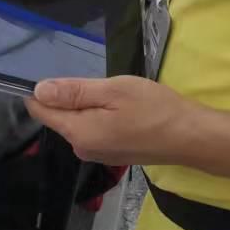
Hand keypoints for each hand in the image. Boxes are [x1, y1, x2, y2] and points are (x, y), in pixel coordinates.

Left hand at [26, 76, 205, 165]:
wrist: (191, 137)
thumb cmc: (155, 109)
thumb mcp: (113, 91)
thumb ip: (74, 91)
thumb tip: (38, 90)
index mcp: (79, 133)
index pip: (41, 111)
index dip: (42, 90)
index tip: (59, 74)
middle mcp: (82, 148)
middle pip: (60, 116)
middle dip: (71, 96)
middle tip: (99, 83)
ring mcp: (98, 154)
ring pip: (78, 122)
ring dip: (88, 105)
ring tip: (113, 94)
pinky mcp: (112, 154)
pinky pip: (93, 130)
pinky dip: (100, 116)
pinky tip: (121, 109)